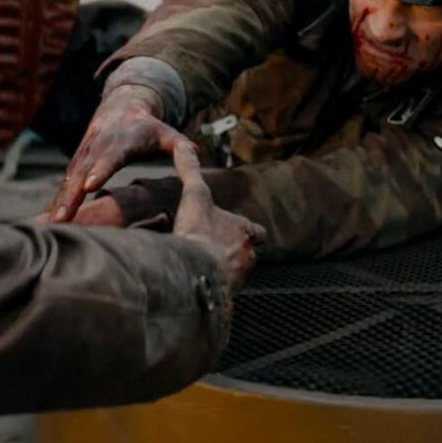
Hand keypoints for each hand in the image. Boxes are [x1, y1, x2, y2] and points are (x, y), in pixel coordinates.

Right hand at [49, 85, 188, 222]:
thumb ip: (180, 145)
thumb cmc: (147, 127)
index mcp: (122, 140)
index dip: (100, 169)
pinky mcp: (76, 163)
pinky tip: (48, 221)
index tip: (89, 185)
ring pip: (69, 180)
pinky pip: (64, 184)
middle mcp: (98, 147)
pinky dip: (56, 201)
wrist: (120, 107)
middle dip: (71, 195)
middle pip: (83, 172)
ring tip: (50, 224)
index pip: (110, 156)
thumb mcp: (165, 132)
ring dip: (59, 202)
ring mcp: (84, 155)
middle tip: (62, 218)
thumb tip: (196, 152)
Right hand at [171, 143, 266, 286]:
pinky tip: (195, 284)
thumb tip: (183, 145)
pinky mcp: (224, 297)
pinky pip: (221, 293)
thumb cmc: (198, 232)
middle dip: (233, 252)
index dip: (248, 231)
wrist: (192, 270)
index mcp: (245, 232)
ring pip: (235, 275)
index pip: (258, 232)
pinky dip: (211, 288)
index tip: (237, 230)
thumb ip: (190, 170)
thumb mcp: (194, 195)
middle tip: (212, 249)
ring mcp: (238, 279)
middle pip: (246, 254)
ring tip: (201, 268)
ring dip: (222, 271)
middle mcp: (247, 257)